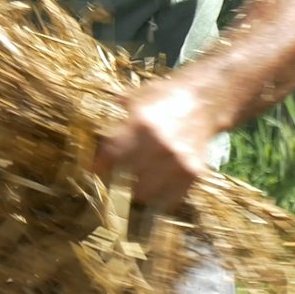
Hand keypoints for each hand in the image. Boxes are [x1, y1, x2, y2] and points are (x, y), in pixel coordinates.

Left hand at [91, 75, 221, 211]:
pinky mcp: (192, 173)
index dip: (100, 166)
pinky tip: (157, 187)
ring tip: (135, 184)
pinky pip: (169, 199)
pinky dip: (160, 197)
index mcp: (142, 123)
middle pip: (125, 179)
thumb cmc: (166, 95)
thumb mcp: (138, 96)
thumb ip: (115, 115)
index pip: (110, 155)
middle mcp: (159, 145)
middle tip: (115, 178)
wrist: (205, 98)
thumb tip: (89, 125)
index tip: (95, 170)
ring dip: (137, 191)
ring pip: (144, 194)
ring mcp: (178, 162)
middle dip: (118, 180)